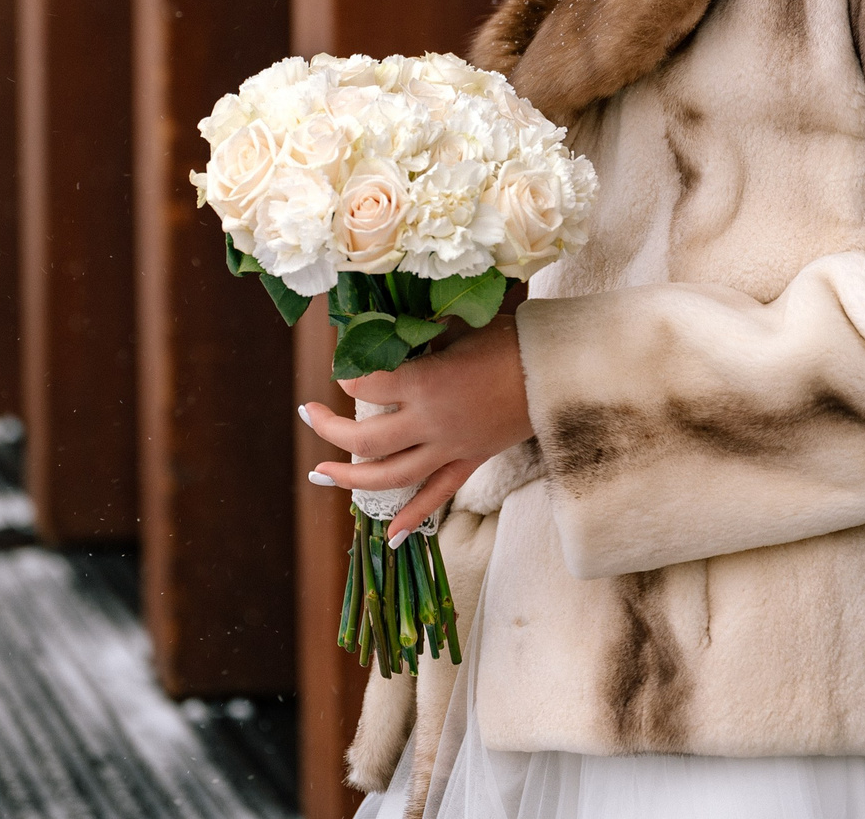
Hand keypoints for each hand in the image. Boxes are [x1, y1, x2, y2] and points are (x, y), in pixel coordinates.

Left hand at [299, 316, 535, 538]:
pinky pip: (436, 497)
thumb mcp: (456, 327)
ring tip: (321, 473)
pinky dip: (412, 518)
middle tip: (309, 416)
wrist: (555, 370)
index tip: (343, 373)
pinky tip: (389, 537)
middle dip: (329, 431)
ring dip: (350, 478)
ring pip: (390, 477)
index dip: (348, 380)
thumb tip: (383, 334)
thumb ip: (416, 337)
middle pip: (366, 441)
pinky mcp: (469, 463)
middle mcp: (430, 423)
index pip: (367, 387)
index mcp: (425, 383)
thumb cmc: (507, 339)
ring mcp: (449, 449)